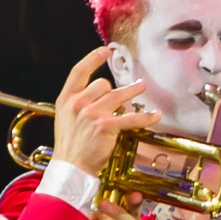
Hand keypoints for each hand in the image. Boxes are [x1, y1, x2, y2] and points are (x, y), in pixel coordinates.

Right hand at [52, 46, 156, 177]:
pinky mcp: (105, 126)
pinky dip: (146, 117)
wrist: (70, 168)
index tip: (104, 51)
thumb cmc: (70, 147)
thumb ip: (78, 105)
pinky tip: (155, 115)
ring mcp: (91, 113)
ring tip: (142, 87)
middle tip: (128, 90)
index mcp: (65, 100)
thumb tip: (100, 95)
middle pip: (102, 84)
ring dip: (133, 91)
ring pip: (118, 95)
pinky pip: (130, 118)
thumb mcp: (65, 120)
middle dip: (114, 89)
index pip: (78, 72)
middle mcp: (77, 103)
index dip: (92, 59)